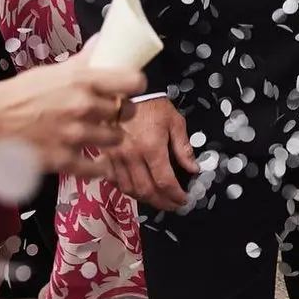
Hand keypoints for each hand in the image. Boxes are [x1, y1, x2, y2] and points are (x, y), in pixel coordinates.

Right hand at [0, 51, 145, 175]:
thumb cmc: (17, 95)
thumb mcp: (52, 71)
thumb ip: (83, 60)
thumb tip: (103, 41)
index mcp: (83, 80)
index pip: (132, 80)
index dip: (136, 85)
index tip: (132, 88)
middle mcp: (83, 106)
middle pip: (127, 111)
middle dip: (121, 112)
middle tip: (113, 113)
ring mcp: (75, 134)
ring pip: (116, 138)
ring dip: (110, 137)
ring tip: (101, 134)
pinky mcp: (63, 160)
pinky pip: (95, 168)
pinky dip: (97, 167)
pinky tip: (95, 162)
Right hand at [107, 96, 198, 210]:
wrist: (123, 93)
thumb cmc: (153, 106)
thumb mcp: (175, 121)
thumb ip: (183, 148)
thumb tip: (193, 170)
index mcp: (152, 148)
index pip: (164, 181)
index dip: (176, 195)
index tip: (184, 200)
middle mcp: (132, 157)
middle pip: (146, 191)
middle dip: (162, 202)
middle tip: (173, 205)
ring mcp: (116, 159)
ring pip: (129, 190)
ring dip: (144, 199)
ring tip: (157, 199)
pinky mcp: (105, 157)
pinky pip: (114, 181)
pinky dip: (126, 189)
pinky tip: (136, 189)